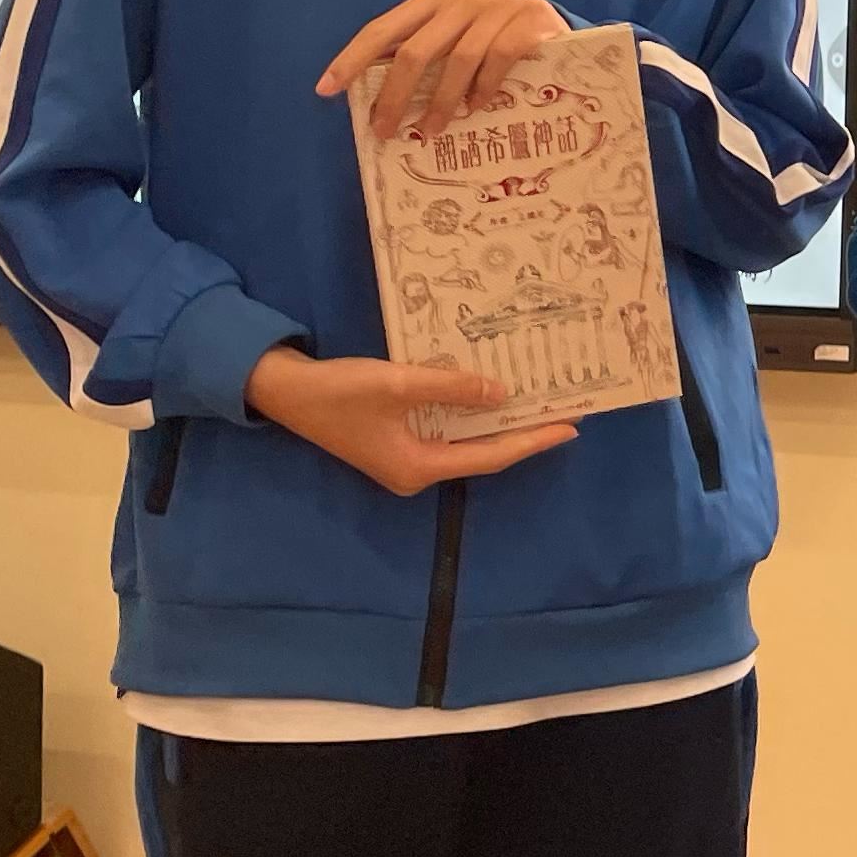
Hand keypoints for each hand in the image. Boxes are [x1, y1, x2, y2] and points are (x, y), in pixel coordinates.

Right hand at [243, 345, 571, 496]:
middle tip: (566, 411)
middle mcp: (417, 471)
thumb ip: (452, 389)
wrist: (287, 392)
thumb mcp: (399, 385)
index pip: (491, 456)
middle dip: (524, 432)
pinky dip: (473, 417)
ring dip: (500, 423)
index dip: (532, 441)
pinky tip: (493, 396)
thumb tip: (500, 392)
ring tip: (540, 403)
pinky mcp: (398, 443)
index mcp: (419, 467)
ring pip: (467, 443)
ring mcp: (407, 459)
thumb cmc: (340, 391)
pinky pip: (449, 433)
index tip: (569, 428)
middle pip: (483, 452)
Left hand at [320, 0, 570, 136]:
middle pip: (416, 50)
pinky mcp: (531, 20)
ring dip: (440, 102)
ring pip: (458, 59)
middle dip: (394, 95)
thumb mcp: (455, 42)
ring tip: (430, 131)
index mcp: (434, 0)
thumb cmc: (496, 42)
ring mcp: (499, 7)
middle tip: (384, 131)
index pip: (383, 30)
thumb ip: (425, 57)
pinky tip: (476, 108)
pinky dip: (483, 89)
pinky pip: (498, 59)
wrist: (557, 31)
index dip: (352, 60)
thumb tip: (378, 100)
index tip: (326, 90)